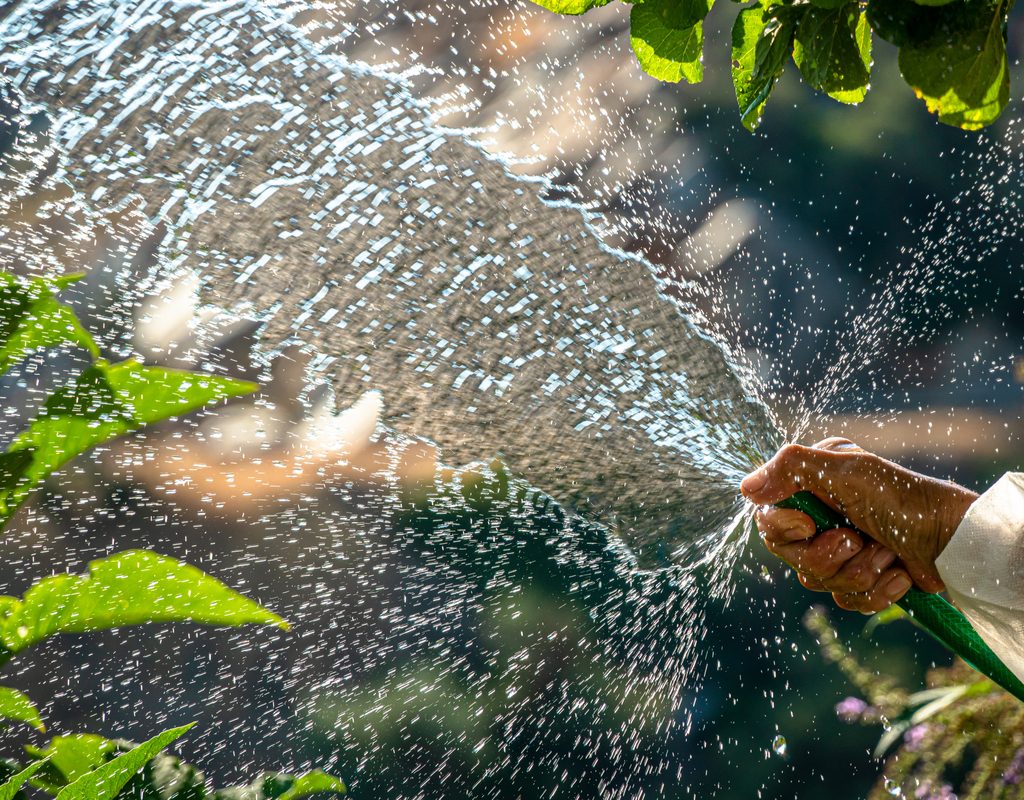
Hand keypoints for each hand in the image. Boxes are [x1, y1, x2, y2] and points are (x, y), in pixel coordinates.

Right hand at [741, 438, 977, 612]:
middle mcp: (823, 517)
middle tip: (856, 539)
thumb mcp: (846, 471)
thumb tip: (745, 489)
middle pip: (792, 557)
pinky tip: (898, 573)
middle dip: (828, 556)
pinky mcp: (864, 578)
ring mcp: (843, 549)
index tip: (813, 523)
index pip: (768, 519)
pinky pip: (847, 600)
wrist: (955, 543)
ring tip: (886, 553)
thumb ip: (791, 468)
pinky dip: (876, 590)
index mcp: (812, 487)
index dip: (785, 529)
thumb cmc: (903, 499)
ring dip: (858, 572)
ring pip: (819, 582)